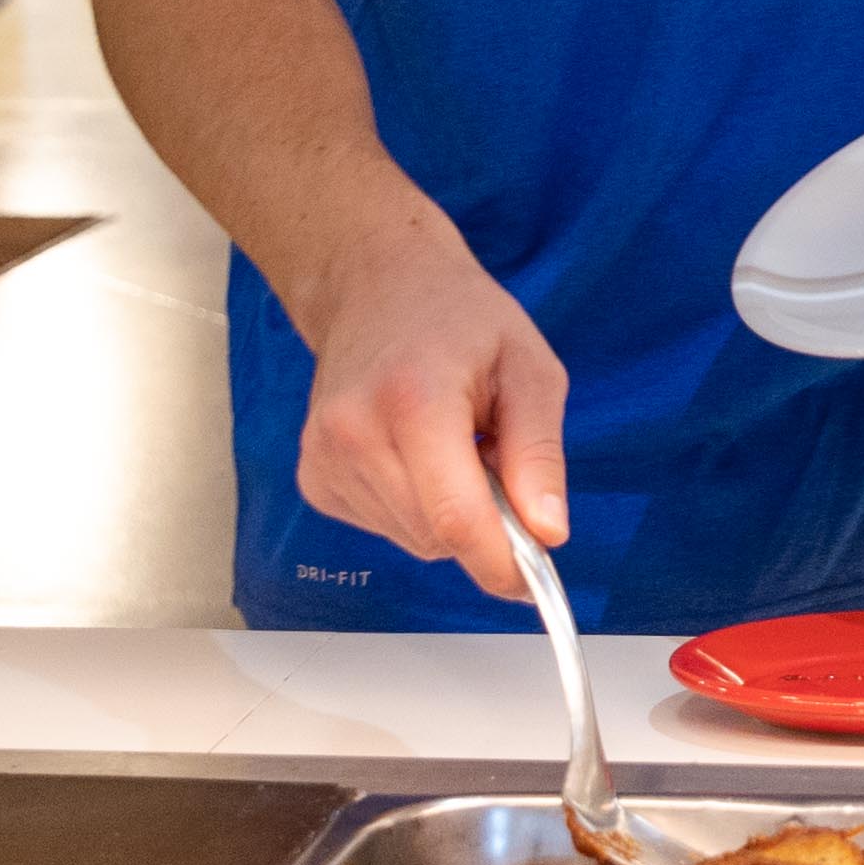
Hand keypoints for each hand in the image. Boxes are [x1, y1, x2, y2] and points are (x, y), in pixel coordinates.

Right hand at [288, 199, 569, 599]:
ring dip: (446, 513)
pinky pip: (384, 528)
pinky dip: (414, 507)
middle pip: (435, 537)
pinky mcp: (313, 479)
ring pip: (411, 539)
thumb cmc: (461, 319)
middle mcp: (354, 435)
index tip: (535, 579)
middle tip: (495, 459)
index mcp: (414, 403)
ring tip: (450, 443)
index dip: (501, 564)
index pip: (456, 520)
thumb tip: (549, 534)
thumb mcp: (530, 369)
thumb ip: (540, 455)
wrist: (377, 285)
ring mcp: (324, 459)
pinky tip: (414, 453)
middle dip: (482, 523)